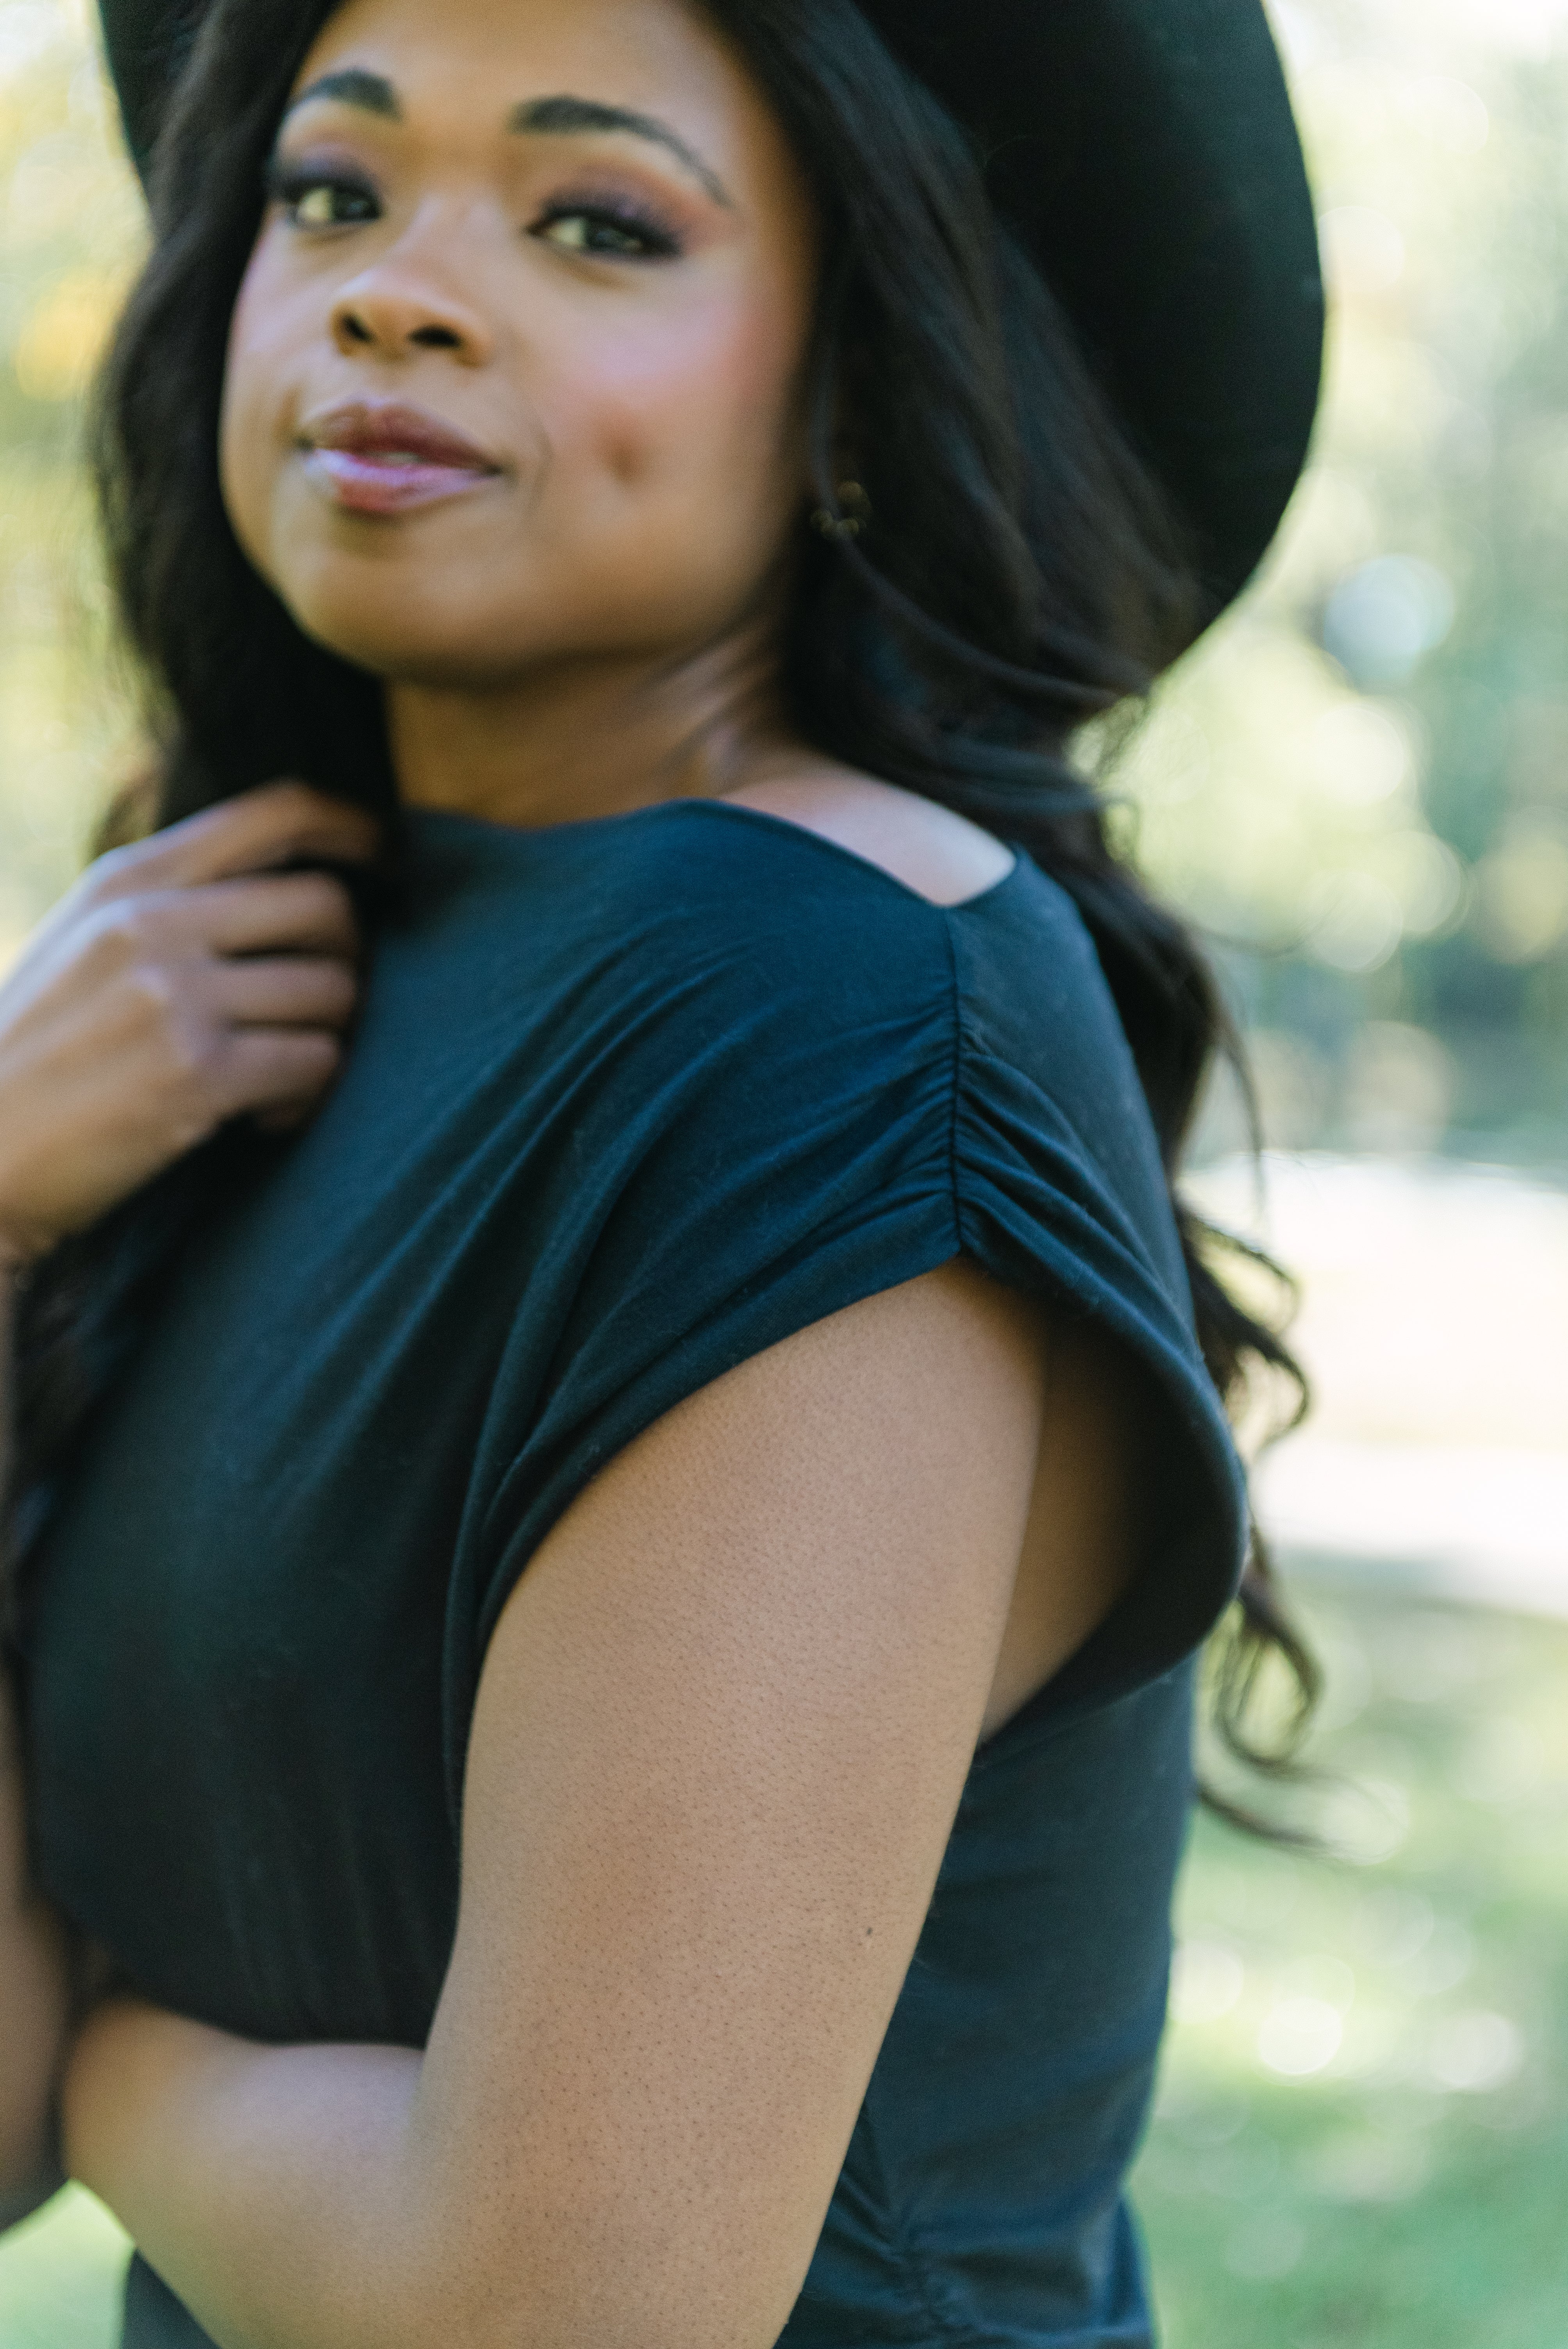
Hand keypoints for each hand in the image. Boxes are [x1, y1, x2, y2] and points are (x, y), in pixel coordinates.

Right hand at [0, 782, 378, 1267]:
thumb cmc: (39, 1053)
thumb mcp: (86, 942)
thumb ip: (170, 901)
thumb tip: (284, 876)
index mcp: (128, 879)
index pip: (274, 813)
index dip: (352, 829)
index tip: (388, 859)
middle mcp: (153, 923)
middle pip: (326, 904)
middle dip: (348, 958)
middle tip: (323, 1005)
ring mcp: (174, 996)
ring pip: (332, 991)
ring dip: (329, 1037)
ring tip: (281, 1074)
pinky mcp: (198, 1073)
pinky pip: (316, 1062)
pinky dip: (307, 1096)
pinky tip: (266, 1115)